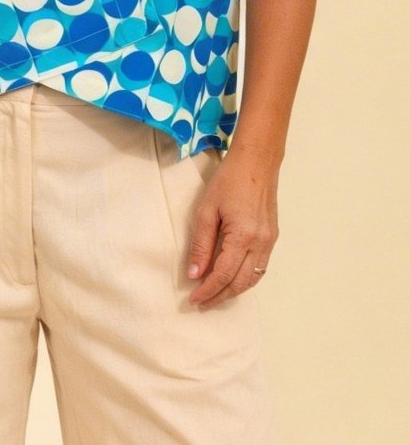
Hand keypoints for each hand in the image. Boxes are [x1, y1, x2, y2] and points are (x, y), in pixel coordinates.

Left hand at [187, 147, 279, 310]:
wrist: (256, 162)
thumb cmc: (228, 180)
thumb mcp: (207, 209)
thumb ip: (201, 244)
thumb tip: (194, 273)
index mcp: (243, 237)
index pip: (223, 275)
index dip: (208, 290)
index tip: (193, 299)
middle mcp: (260, 244)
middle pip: (240, 283)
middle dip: (220, 296)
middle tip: (202, 303)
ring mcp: (269, 242)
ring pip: (252, 278)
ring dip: (233, 291)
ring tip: (215, 295)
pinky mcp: (272, 237)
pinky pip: (260, 267)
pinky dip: (245, 278)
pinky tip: (233, 279)